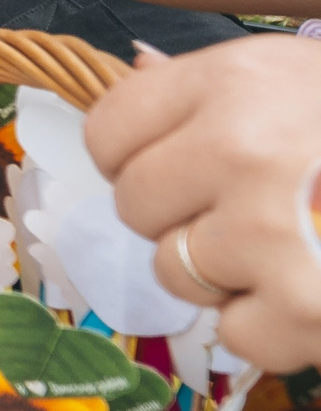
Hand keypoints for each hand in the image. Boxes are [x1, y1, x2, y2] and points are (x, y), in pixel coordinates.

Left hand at [85, 36, 320, 372]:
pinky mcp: (307, 302)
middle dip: (183, 215)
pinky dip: (272, 327)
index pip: (109, 134)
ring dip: (228, 272)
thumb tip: (132, 84)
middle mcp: (242, 148)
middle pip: (135, 208)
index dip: (140, 156)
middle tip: (255, 205)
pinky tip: (312, 290)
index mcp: (233, 81)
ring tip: (294, 243)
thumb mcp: (292, 77)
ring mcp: (271, 229)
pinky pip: (238, 332)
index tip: (186, 160)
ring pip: (178, 273)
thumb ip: (205, 93)